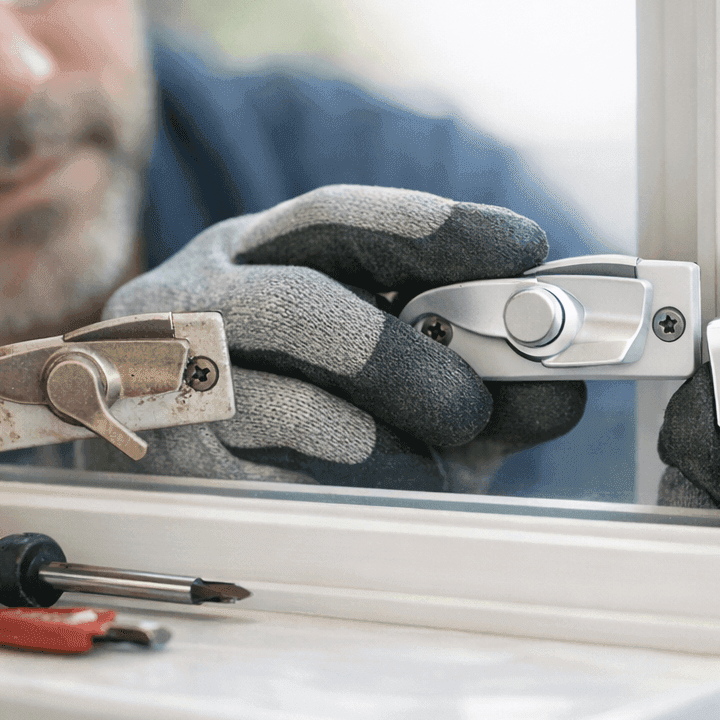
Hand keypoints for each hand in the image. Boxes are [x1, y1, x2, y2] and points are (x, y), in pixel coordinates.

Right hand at [85, 185, 584, 489]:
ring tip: (430, 468)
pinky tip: (375, 501)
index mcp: (249, 258)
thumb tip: (559, 385)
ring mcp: (162, 389)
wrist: (172, 500)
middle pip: (298, 302)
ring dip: (372, 441)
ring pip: (271, 401)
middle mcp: (190, 304)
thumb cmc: (302, 431)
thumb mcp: (391, 387)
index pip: (337, 218)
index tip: (527, 249)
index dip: (436, 229)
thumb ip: (474, 378)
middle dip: (400, 356)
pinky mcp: (159, 476)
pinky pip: (257, 488)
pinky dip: (333, 496)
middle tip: (471, 406)